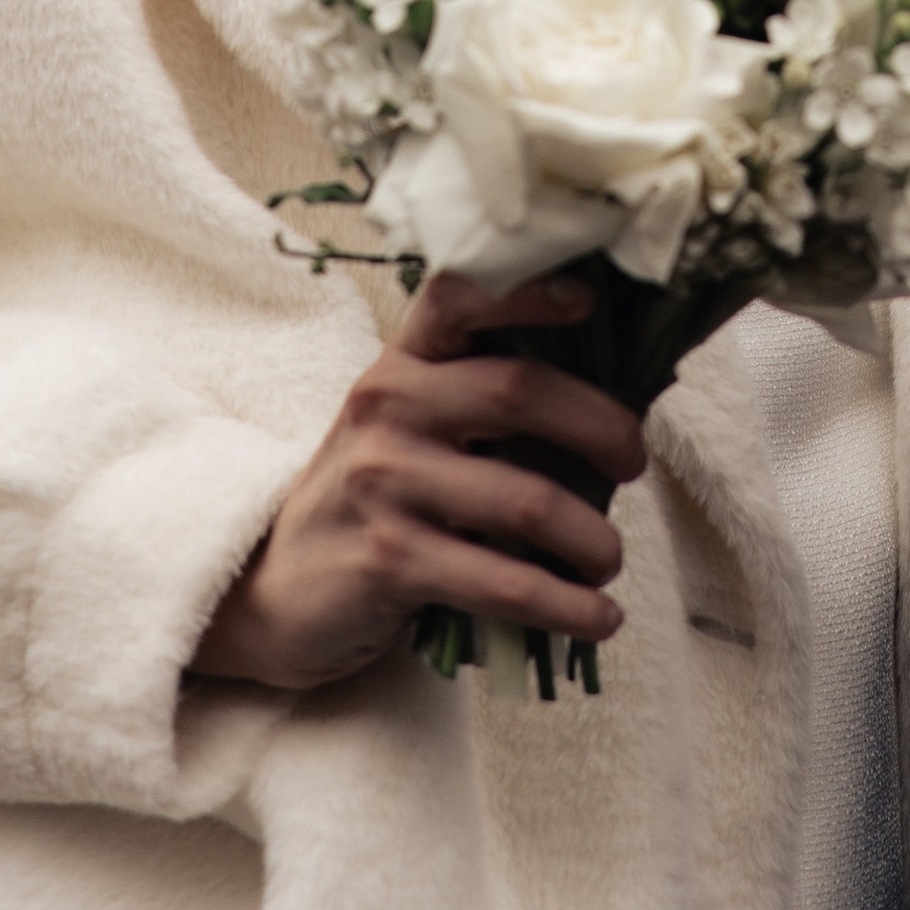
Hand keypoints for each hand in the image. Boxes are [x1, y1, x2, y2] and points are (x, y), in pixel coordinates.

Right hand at [192, 271, 643, 692]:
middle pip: (518, 391)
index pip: (460, 296)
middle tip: (634, 461)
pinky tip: (597, 617)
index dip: (528, 291)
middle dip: (601, 427)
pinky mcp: (389, 561)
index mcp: (402, 361)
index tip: (590, 303)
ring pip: (524, 498)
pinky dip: (565, 605)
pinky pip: (503, 582)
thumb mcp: (409, 426)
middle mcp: (389, 406)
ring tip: (611, 559)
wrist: (274, 588)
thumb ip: (480, 400)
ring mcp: (385, 483)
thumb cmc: (373, 497)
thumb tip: (612, 409)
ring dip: (592, 537)